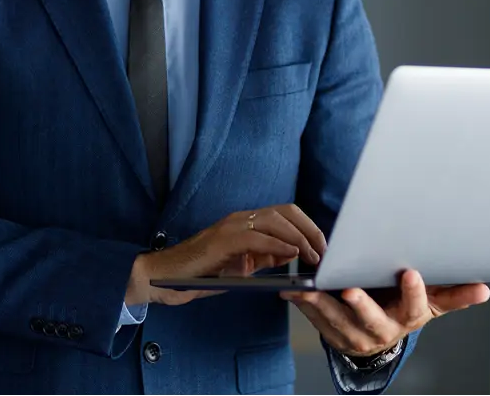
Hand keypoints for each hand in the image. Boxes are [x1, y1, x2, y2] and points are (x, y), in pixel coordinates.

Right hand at [125, 204, 324, 306]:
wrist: (165, 276)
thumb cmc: (201, 274)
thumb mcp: (241, 266)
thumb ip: (264, 257)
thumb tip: (291, 253)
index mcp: (246, 222)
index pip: (285, 213)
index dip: (308, 227)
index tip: (323, 247)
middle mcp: (240, 218)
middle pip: (286, 211)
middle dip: (311, 230)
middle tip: (324, 252)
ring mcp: (231, 226)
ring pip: (275, 220)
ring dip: (300, 237)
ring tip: (313, 256)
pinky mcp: (223, 240)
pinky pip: (258, 237)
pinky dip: (279, 245)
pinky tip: (291, 256)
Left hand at [280, 269, 489, 357]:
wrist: (379, 333)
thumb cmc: (404, 307)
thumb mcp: (430, 302)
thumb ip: (453, 294)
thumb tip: (485, 289)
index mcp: (407, 318)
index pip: (415, 307)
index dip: (414, 292)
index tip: (411, 273)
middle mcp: (382, 330)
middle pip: (372, 319)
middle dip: (361, 305)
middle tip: (350, 289)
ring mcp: (355, 335)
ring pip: (337, 321)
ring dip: (321, 305)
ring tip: (308, 288)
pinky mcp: (332, 334)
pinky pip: (316, 321)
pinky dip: (304, 306)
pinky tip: (293, 291)